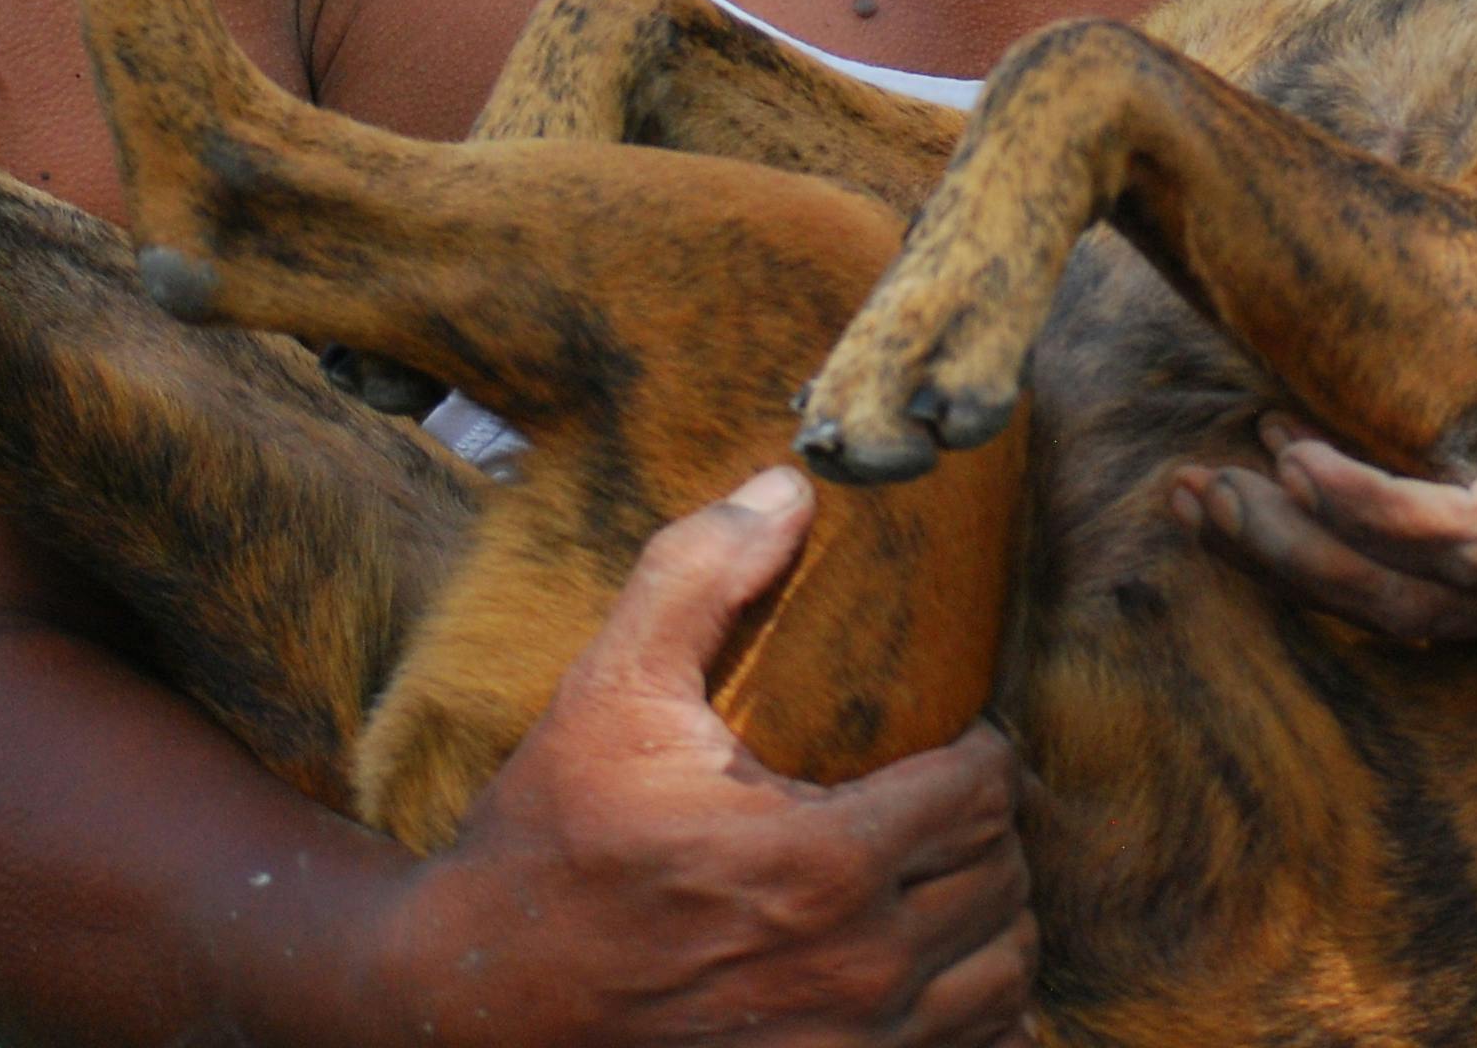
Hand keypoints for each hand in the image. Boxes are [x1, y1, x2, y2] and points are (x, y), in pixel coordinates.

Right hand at [377, 467, 1036, 1044]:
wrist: (473, 999)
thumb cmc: (547, 845)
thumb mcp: (608, 692)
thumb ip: (699, 576)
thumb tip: (788, 485)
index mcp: (821, 861)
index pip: (983, 789)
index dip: (976, 747)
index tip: (943, 733)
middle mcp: (855, 965)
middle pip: (1002, 875)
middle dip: (985, 825)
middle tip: (942, 793)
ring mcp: (850, 1045)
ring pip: (1002, 968)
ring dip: (989, 915)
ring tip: (942, 872)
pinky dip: (977, 1007)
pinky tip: (936, 965)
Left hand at [1174, 215, 1476, 641]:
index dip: (1372, 508)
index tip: (1282, 447)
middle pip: (1433, 598)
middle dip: (1303, 549)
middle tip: (1197, 490)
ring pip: (1427, 624)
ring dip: (1308, 574)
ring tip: (1203, 510)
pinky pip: (1442, 621)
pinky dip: (1351, 579)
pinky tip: (1276, 525)